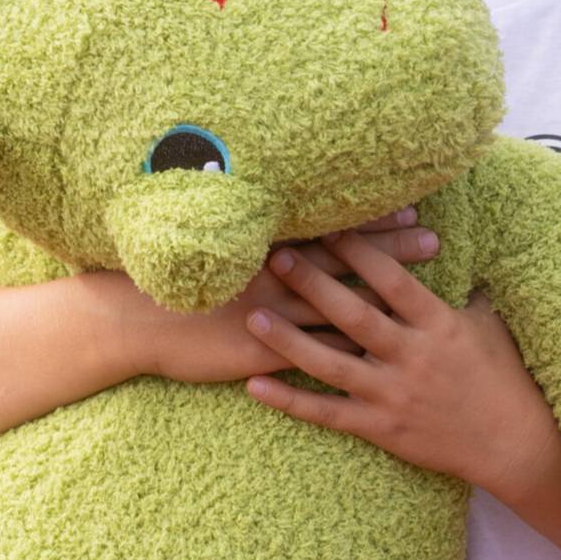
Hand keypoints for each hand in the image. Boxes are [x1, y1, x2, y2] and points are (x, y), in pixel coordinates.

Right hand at [116, 212, 442, 388]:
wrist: (128, 321)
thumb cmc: (159, 278)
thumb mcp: (203, 244)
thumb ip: (242, 233)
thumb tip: (272, 216)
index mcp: (262, 248)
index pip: (327, 227)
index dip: (368, 219)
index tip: (406, 206)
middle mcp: (272, 276)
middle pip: (345, 261)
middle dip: (390, 252)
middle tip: (433, 238)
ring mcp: (270, 315)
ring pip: (339, 306)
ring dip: (382, 300)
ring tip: (426, 296)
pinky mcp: (262, 350)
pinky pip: (314, 353)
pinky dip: (348, 350)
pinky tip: (385, 353)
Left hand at [239, 229, 560, 505]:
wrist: (513, 442)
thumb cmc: (504, 376)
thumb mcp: (487, 323)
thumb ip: (460, 289)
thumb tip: (445, 250)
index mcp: (437, 324)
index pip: (391, 280)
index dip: (359, 252)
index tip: (328, 228)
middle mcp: (411, 356)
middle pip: (353, 314)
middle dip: (313, 284)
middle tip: (277, 258)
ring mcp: (393, 394)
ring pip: (330, 364)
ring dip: (288, 340)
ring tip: (253, 316)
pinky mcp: (381, 428)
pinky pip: (327, 413)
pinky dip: (290, 401)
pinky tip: (255, 386)